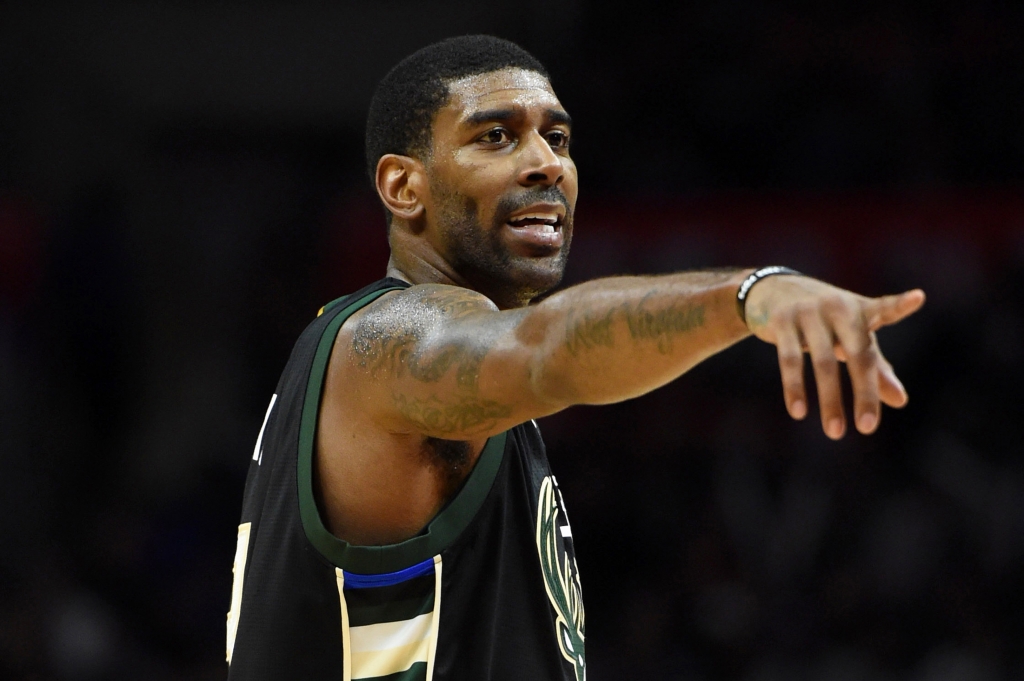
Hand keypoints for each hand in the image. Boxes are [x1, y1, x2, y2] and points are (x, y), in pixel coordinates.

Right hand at [743, 275, 925, 438]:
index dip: (900, 305)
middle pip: (857, 353)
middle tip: (868, 427)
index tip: (917, 298)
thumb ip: (876, 367)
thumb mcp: (851, 337)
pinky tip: (798, 412)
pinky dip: (795, 387)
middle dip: (864, 392)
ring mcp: (808, 312)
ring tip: (835, 432)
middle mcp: (837, 307)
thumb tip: (900, 401)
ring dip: (829, 399)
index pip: (884, 308)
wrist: (772, 290)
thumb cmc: (824, 319)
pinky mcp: (782, 321)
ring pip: (823, 361)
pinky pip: (790, 359)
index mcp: (860, 309)